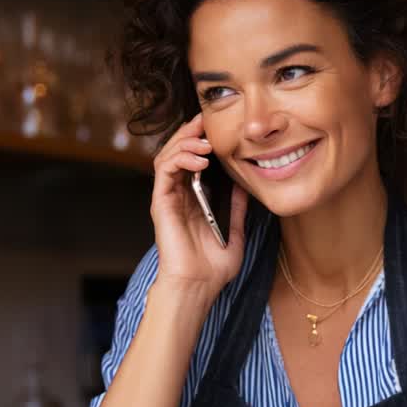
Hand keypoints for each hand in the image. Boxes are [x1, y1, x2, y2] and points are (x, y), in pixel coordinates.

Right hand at [150, 113, 248, 290]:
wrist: (198, 285)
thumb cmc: (213, 267)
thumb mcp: (235, 232)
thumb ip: (238, 208)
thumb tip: (246, 186)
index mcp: (194, 199)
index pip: (193, 160)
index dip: (202, 141)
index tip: (219, 128)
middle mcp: (178, 195)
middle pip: (178, 152)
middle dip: (190, 133)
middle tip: (205, 120)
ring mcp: (168, 198)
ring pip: (168, 155)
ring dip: (185, 143)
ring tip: (205, 141)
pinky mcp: (160, 202)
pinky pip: (164, 171)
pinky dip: (180, 159)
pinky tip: (200, 160)